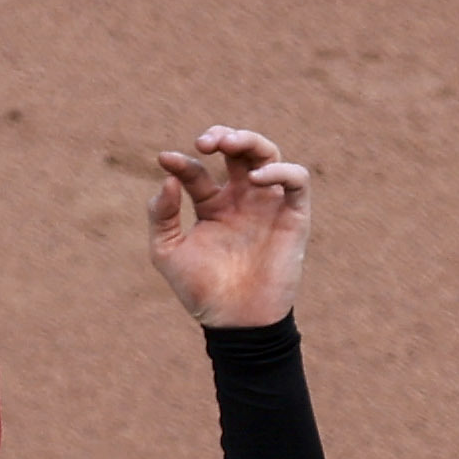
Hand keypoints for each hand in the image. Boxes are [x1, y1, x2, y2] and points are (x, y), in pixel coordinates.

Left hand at [145, 126, 312, 323]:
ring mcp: (268, 205)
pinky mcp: (293, 216)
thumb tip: (167, 179)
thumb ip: (162, 215)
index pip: (198, 171)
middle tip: (204, 141)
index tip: (166, 160)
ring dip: (250, 141)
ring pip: (268, 155)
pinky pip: (296, 180)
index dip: (182, 163)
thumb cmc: (200, 291)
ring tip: (229, 143)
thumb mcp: (167, 252)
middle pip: (239, 151)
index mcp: (213, 205)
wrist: (235, 322)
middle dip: (223, 136)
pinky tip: (254, 178)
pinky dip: (280, 170)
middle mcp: (242, 199)